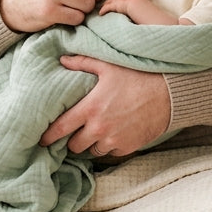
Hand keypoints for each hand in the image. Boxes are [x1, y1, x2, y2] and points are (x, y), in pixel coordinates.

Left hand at [39, 56, 171, 156]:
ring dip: (91, 143)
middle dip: (72, 139)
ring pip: (92, 150)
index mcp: (90, 108)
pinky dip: (108, 145)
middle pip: (74, 145)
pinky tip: (112, 133)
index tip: (42, 139)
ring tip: (94, 131)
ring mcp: (114, 140)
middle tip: (74, 131)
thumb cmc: (137, 76)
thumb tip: (62, 59)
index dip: (48, 136)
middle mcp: (99, 128)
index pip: (60, 128)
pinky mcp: (128, 147)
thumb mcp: (108, 66)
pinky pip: (111, 152)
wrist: (169, 94)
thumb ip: (82, 63)